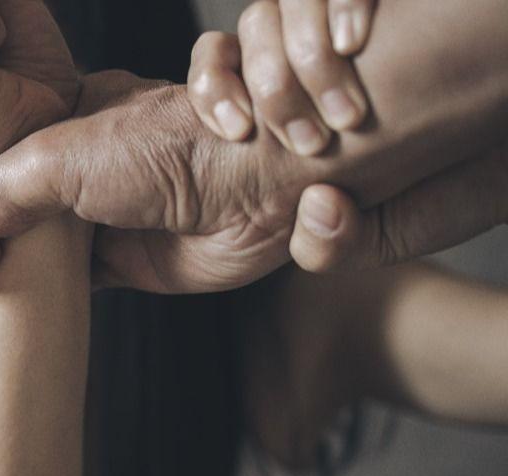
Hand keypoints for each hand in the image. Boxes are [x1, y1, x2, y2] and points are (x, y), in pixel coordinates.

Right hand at [0, 71, 302, 293]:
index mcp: (65, 121)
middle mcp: (83, 167)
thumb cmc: (169, 151)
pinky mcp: (134, 264)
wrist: (261, 186)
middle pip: (15, 215)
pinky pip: (77, 287)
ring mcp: (107, 217)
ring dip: (19, 282)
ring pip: (40, 255)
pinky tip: (39, 311)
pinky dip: (52, 303)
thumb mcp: (52, 159)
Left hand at [186, 0, 507, 272]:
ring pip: (287, 0)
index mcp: (300, 100)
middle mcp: (321, 48)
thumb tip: (311, 214)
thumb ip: (336, 243)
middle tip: (306, 138)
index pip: (218, 71)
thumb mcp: (394, 225)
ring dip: (299, 51)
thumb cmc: (472, 176)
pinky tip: (355, 38)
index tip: (233, 130)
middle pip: (248, 28)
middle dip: (262, 81)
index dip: (210, 90)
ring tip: (346, 108)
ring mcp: (356, 14)